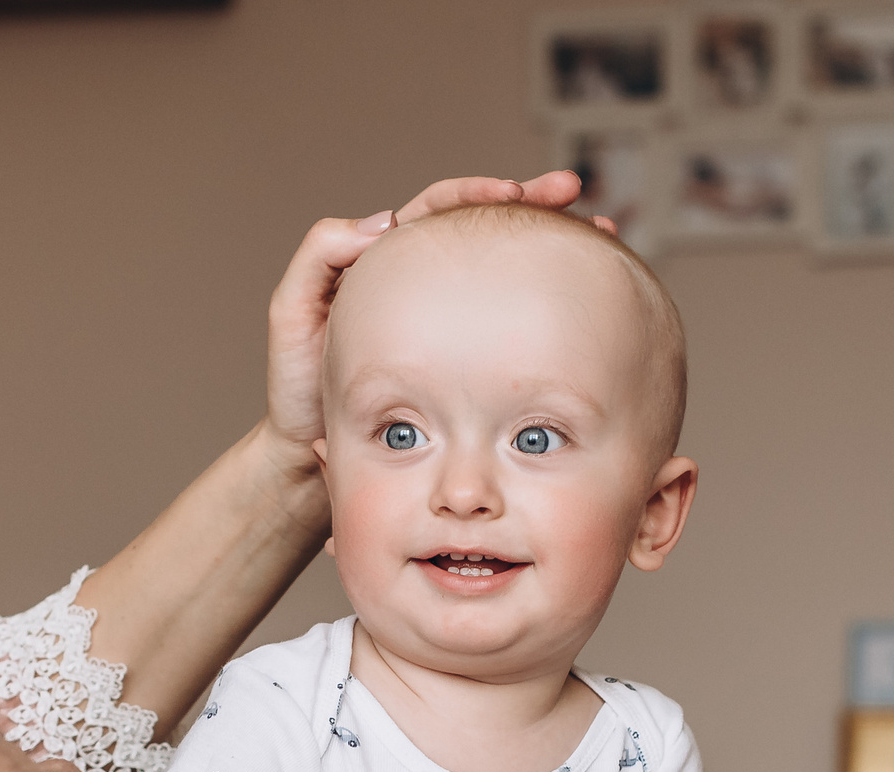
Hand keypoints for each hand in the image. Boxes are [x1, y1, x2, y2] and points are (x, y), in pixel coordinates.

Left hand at [263, 171, 594, 461]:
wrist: (311, 457)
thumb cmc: (298, 388)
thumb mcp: (292, 313)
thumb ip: (321, 255)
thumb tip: (385, 219)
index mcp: (385, 261)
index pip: (440, 207)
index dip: (477, 192)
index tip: (513, 192)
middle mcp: (422, 284)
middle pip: (484, 228)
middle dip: (533, 202)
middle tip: (573, 191)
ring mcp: (447, 322)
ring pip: (505, 270)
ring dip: (552, 245)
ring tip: (600, 231)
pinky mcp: (463, 361)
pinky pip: (507, 324)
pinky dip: (545, 305)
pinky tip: (583, 301)